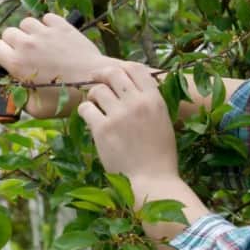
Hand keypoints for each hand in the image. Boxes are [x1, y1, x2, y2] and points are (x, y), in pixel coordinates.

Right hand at [0, 13, 112, 117]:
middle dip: (14, 42)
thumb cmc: (65, 99)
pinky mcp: (62, 26)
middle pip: (8, 32)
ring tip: (40, 44)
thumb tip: (13, 92)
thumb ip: (19, 98)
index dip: (0, 54)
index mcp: (17, 63)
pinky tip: (53, 36)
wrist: (94, 82)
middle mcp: (28, 44)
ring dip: (30, 32)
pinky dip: (47, 25)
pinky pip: (47, 17)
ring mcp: (45, 33)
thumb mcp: (36, 109)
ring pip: (26, 23)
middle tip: (26, 54)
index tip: (9, 60)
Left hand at [77, 64, 178, 183]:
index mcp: (154, 100)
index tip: (113, 73)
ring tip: (95, 104)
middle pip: (113, 73)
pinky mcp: (102, 130)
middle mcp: (137, 103)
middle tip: (95, 79)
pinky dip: (85, 110)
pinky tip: (90, 118)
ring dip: (93, 94)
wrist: (152, 181)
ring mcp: (119, 116)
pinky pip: (86, 109)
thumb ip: (150, 102)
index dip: (122, 67)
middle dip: (101, 74)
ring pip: (98, 90)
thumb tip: (132, 86)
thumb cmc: (160, 155)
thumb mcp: (163, 121)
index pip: (136, 69)